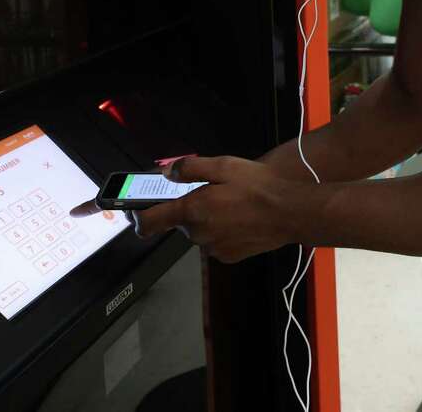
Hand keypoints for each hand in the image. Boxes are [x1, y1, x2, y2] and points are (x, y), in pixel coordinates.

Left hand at [71, 156, 309, 263]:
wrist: (291, 212)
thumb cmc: (259, 187)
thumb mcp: (223, 165)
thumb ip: (190, 168)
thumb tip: (169, 171)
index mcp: (192, 210)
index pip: (147, 222)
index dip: (136, 215)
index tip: (130, 210)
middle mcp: (198, 233)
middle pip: (178, 222)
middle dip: (187, 209)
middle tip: (210, 192)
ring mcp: (213, 247)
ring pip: (198, 231)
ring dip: (206, 219)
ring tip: (231, 204)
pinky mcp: (228, 256)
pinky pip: (215, 242)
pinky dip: (222, 231)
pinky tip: (240, 218)